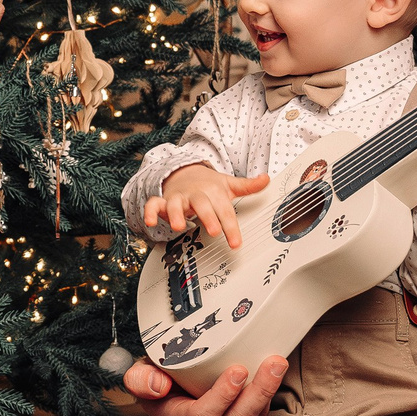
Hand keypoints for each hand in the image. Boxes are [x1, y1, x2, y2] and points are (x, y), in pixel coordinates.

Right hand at [121, 353, 285, 415]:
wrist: (170, 398)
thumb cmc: (159, 384)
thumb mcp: (141, 377)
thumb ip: (141, 380)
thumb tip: (157, 386)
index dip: (222, 396)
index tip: (238, 370)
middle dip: (259, 390)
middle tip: (273, 363)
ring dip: (268, 392)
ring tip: (278, 364)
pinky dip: (267, 399)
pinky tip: (272, 378)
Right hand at [148, 164, 272, 247]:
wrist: (185, 172)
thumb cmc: (208, 185)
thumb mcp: (228, 184)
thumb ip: (247, 186)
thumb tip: (266, 179)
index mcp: (213, 192)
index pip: (224, 210)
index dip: (231, 227)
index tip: (236, 243)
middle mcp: (195, 194)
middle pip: (201, 204)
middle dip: (208, 217)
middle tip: (214, 231)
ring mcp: (179, 197)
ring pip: (175, 204)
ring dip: (176, 214)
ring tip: (180, 225)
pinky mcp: (164, 201)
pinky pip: (154, 204)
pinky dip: (150, 212)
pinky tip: (150, 222)